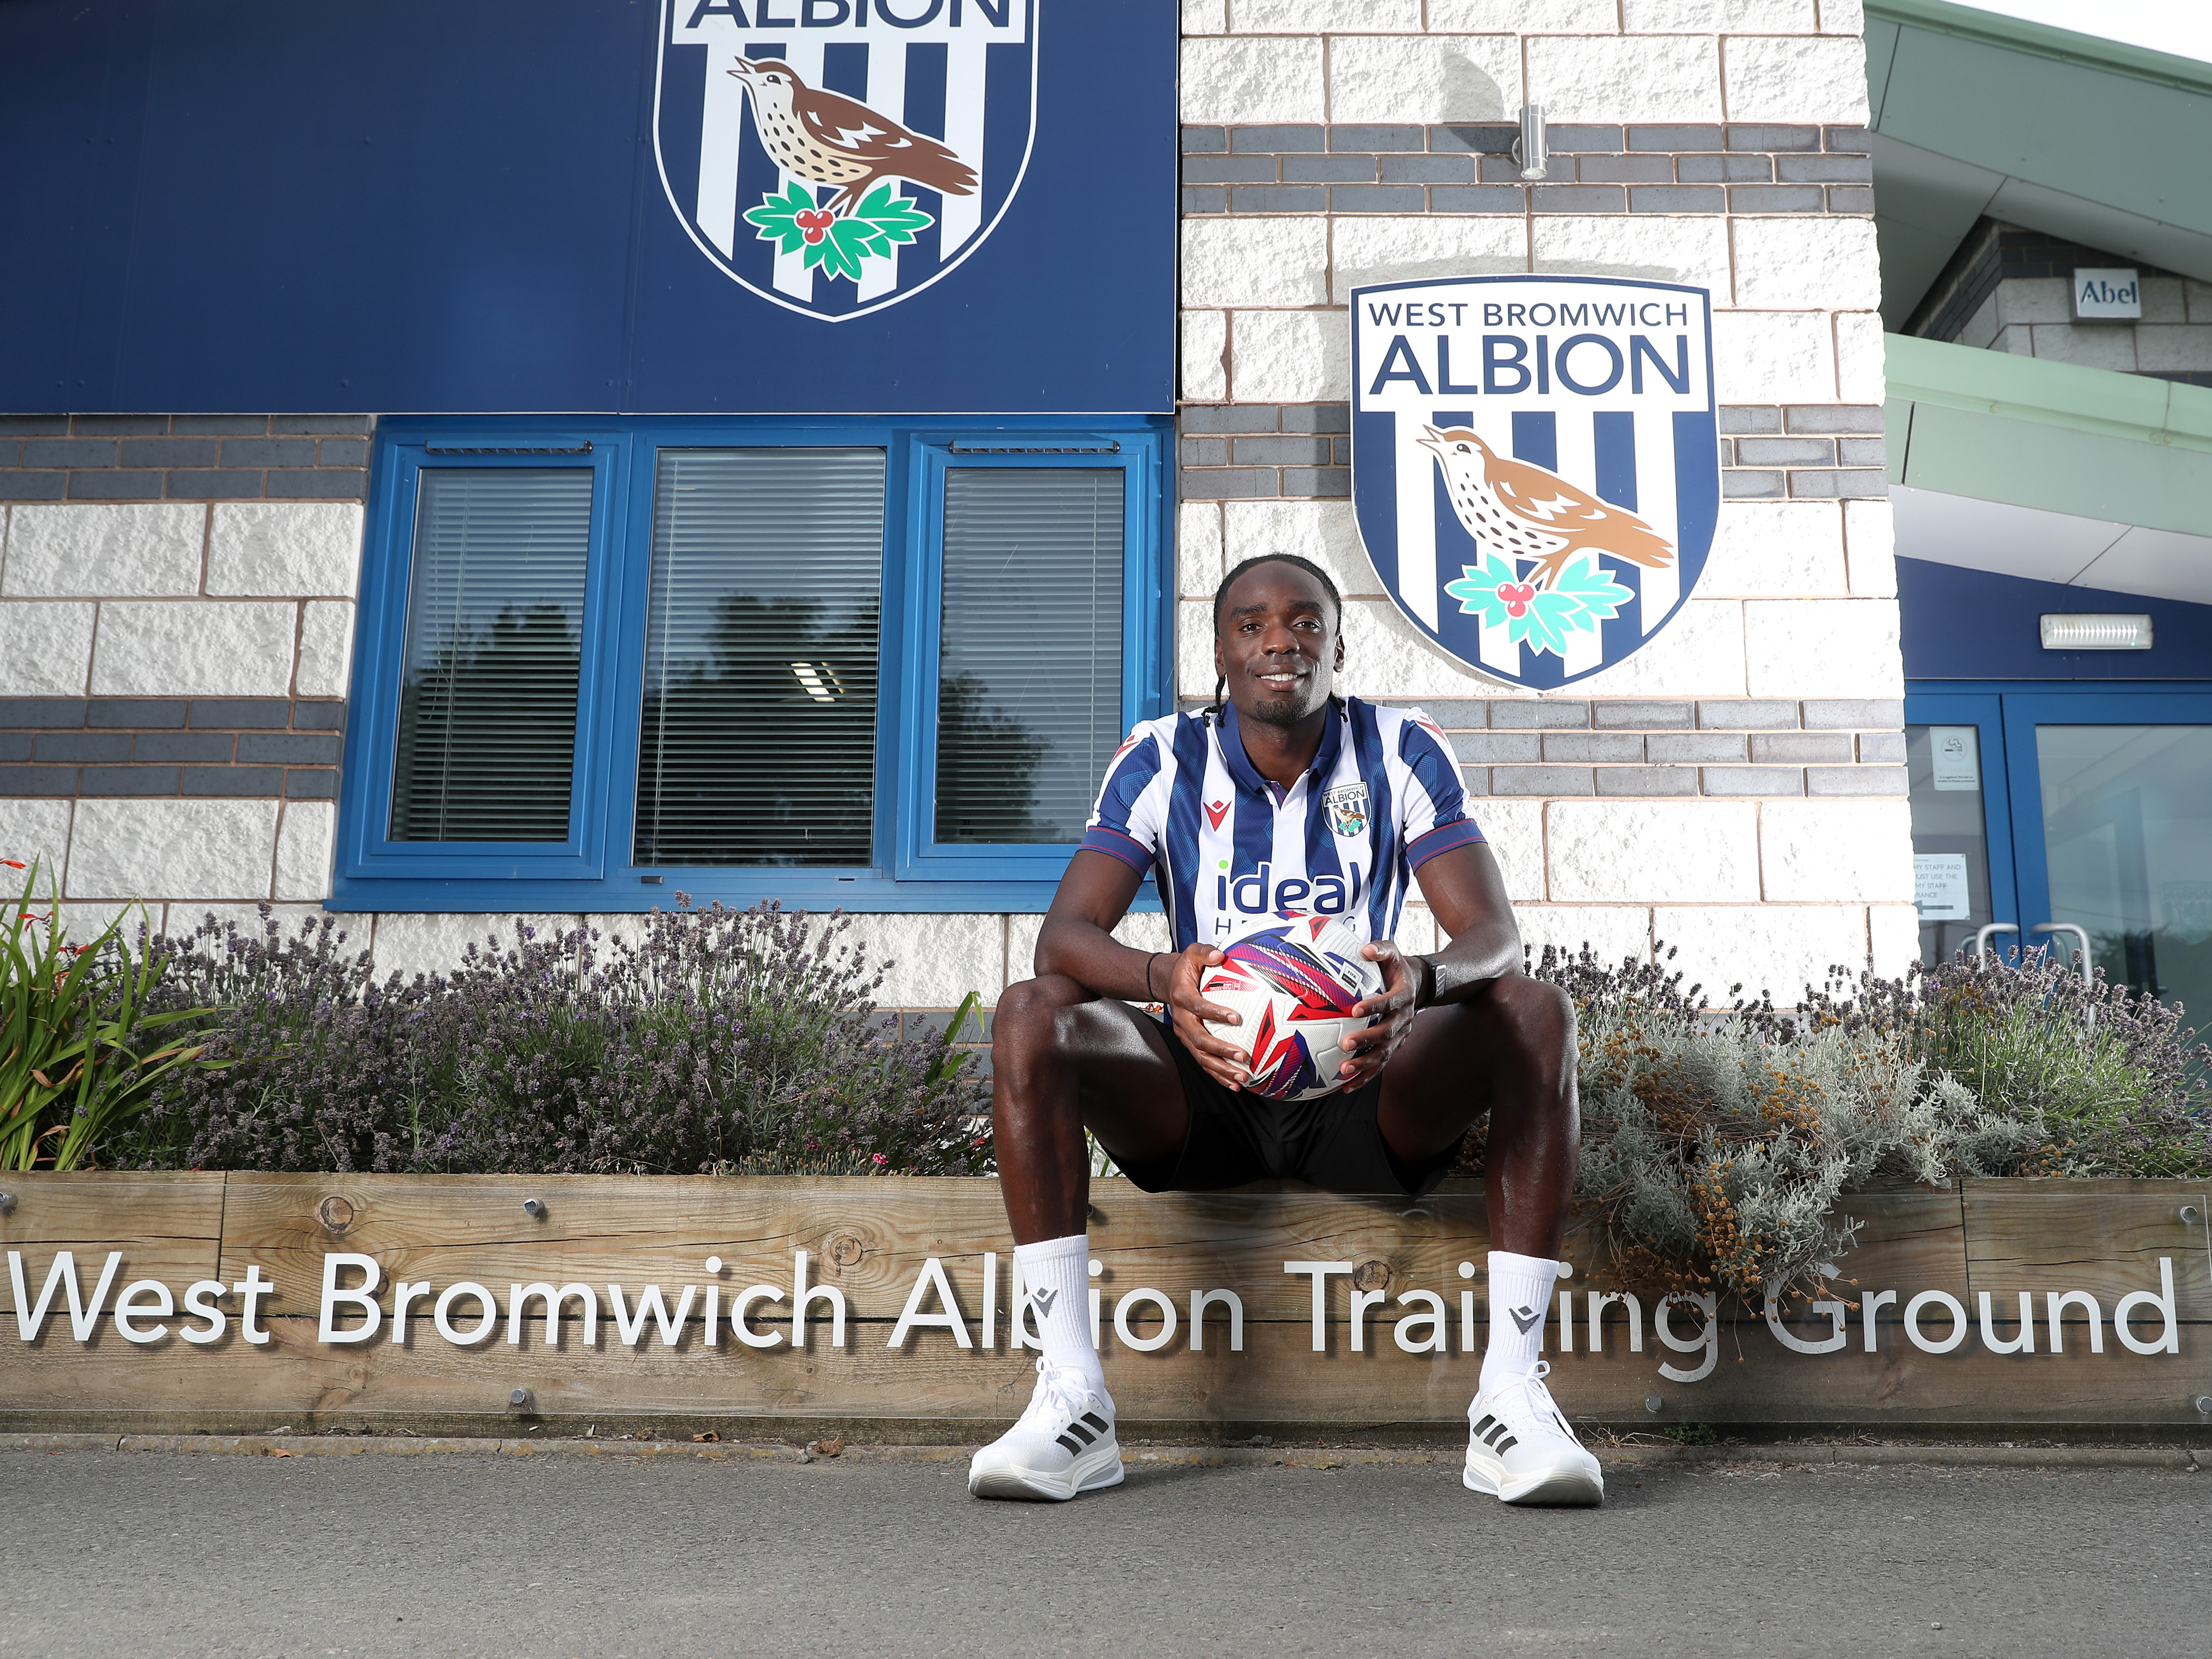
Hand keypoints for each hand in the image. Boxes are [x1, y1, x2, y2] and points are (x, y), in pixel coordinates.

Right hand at [1164, 943, 1250, 1089]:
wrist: (1168, 983)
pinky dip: (1218, 1075)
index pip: (1198, 1006)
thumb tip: (1220, 954)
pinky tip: (1235, 1083)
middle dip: (1221, 1050)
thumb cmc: (1186, 968)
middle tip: (1243, 1056)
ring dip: (1221, 1069)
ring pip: (1201, 1056)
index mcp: (1182, 997)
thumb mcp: (1192, 953)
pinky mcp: (1189, 1044)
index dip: (1215, 1013)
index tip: (1236, 1017)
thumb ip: (1204, 952)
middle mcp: (1181, 1019)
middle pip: (1199, 1039)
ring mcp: (1185, 1034)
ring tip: (1242, 1076)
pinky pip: (1204, 1062)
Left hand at [1337, 940, 1420, 1087]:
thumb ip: (1380, 949)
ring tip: (1344, 1070)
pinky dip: (1365, 1077)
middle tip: (1344, 1043)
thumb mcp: (1393, 952)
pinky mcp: (1395, 1046)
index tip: (1355, 1010)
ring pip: (1384, 1053)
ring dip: (1365, 1064)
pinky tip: (1346, 1086)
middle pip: (1387, 1033)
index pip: (1390, 1002)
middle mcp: (1405, 1018)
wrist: (1418, 986)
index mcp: (1404, 995)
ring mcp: (1401, 1035)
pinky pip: (1380, 1065)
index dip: (1375, 1006)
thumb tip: (1365, 949)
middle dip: (1366, 1040)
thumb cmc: (1397, 968)